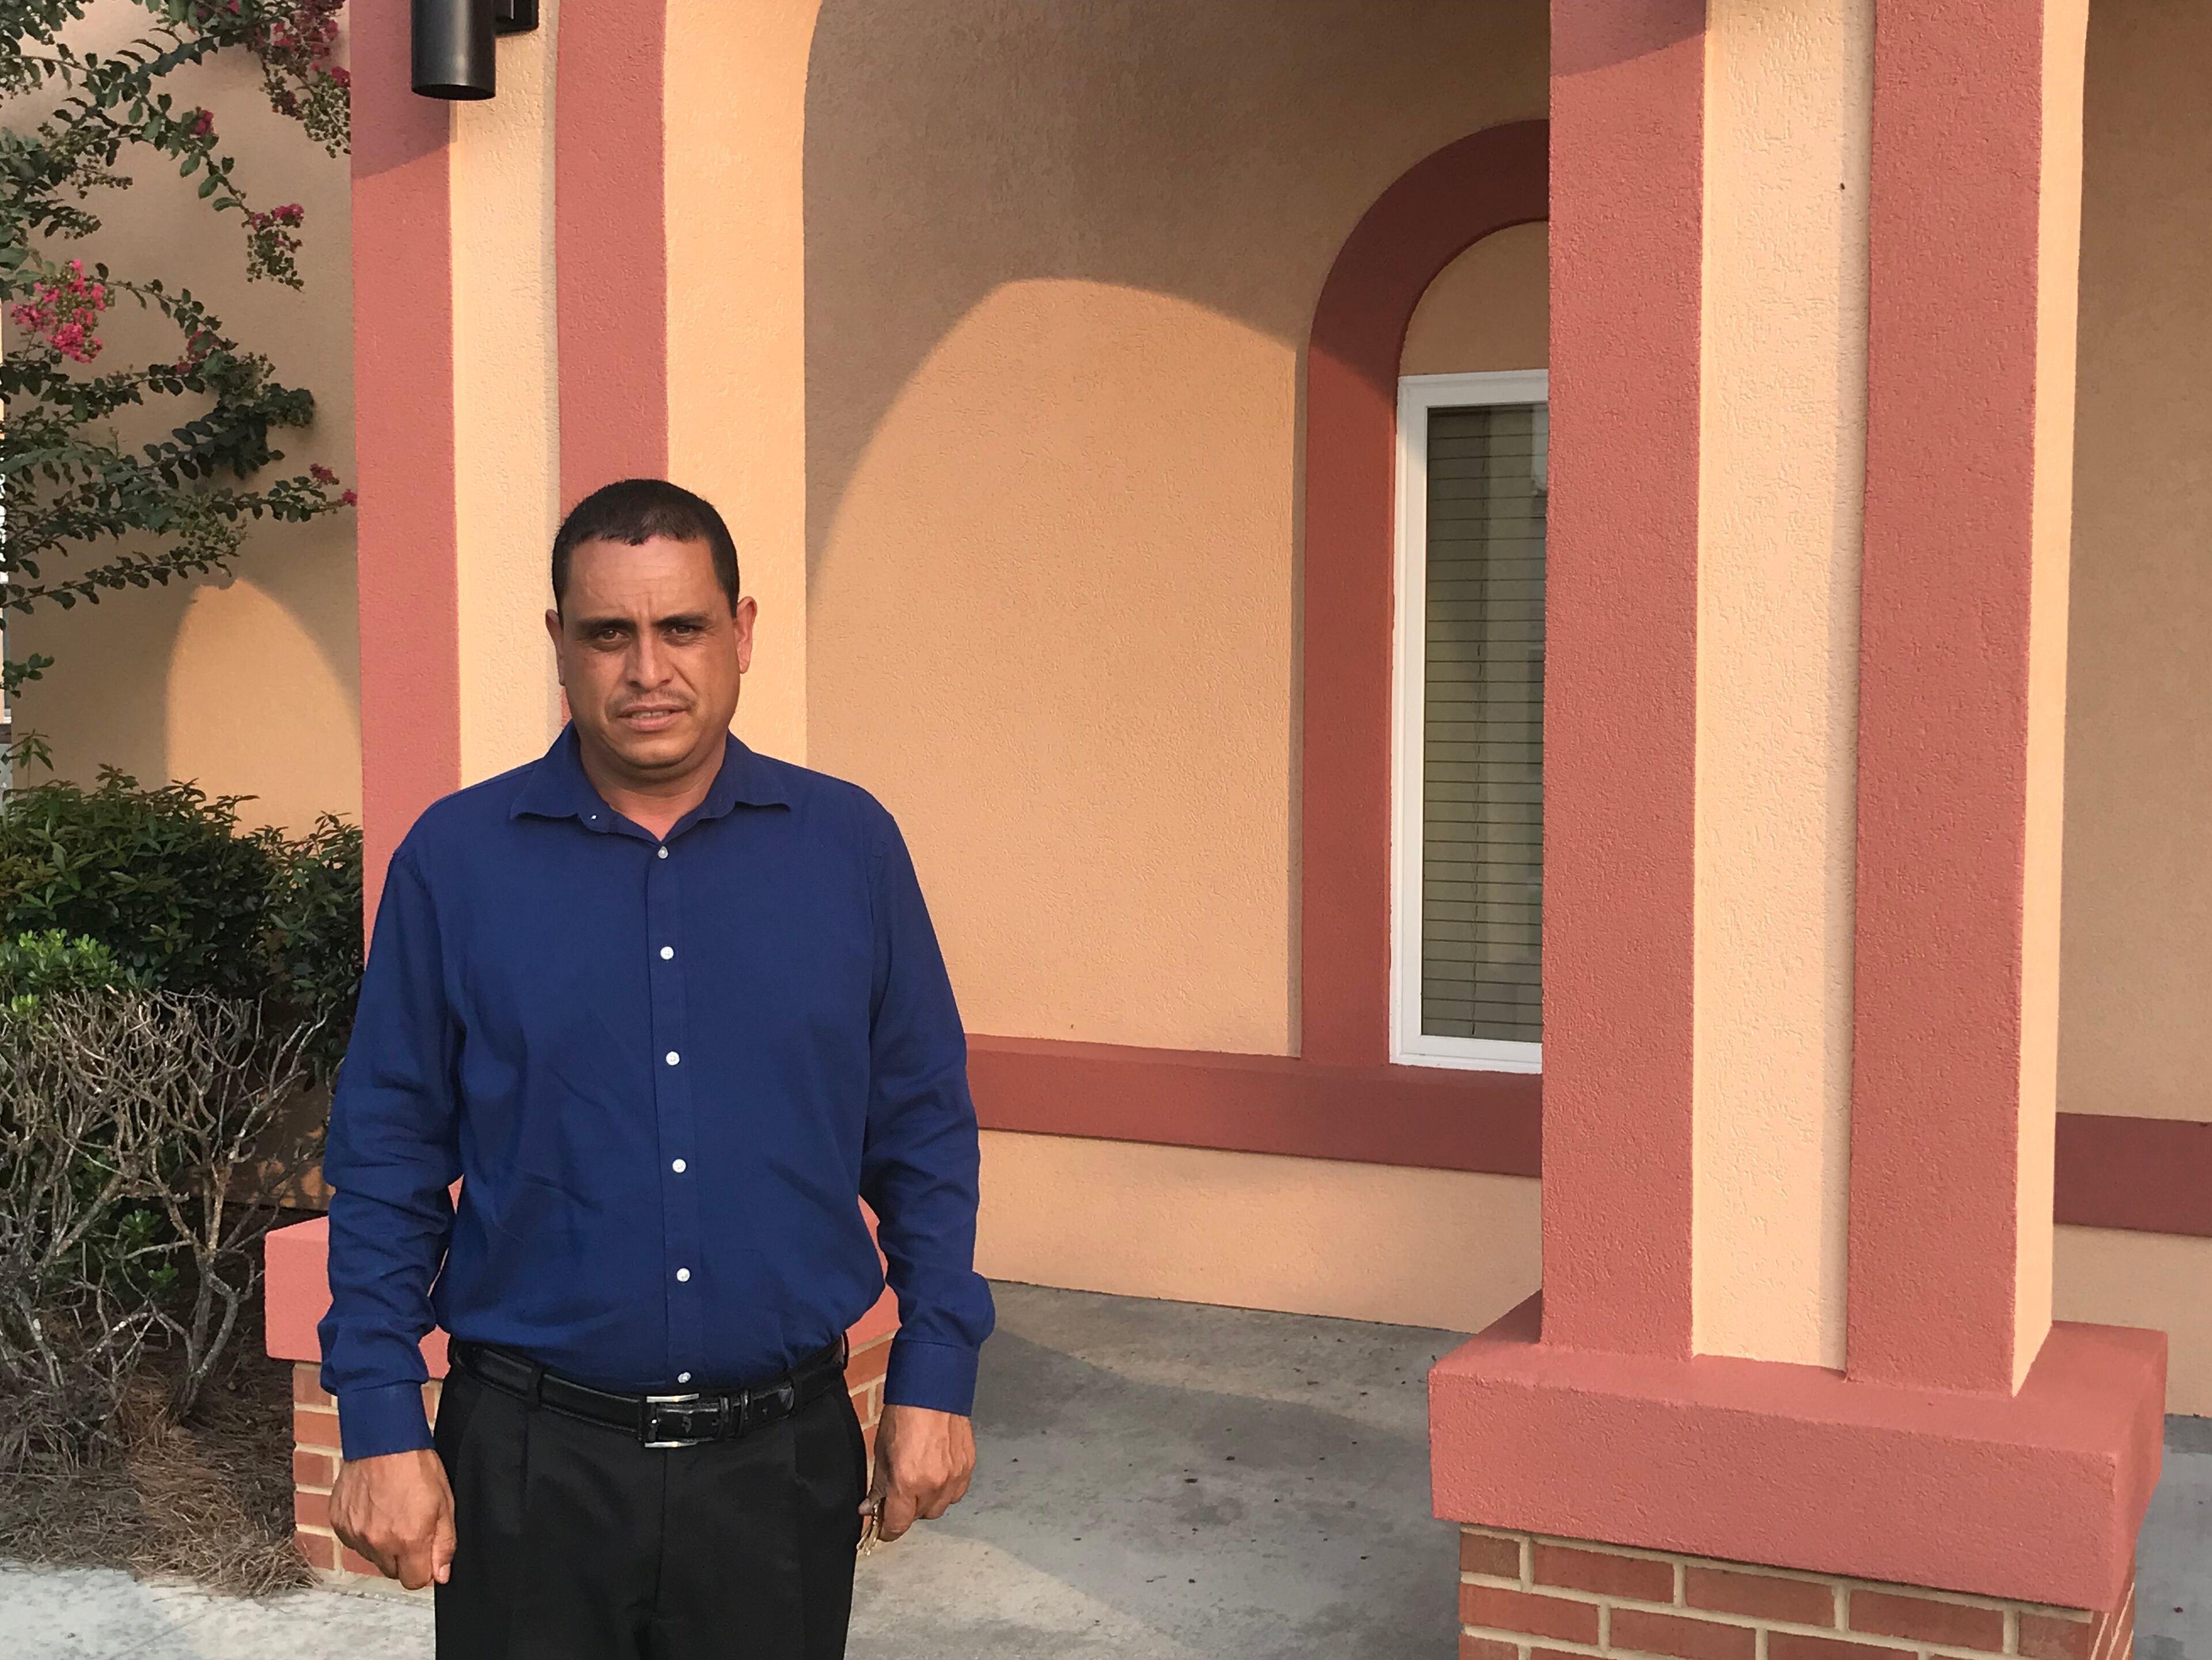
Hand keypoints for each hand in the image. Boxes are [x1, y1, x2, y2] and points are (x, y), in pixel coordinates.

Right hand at [328, 1448, 455, 1589]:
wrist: (382, 1440)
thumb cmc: (416, 1466)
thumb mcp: (445, 1503)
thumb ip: (444, 1544)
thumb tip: (441, 1574)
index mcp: (409, 1541)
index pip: (414, 1582)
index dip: (423, 1569)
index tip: (425, 1552)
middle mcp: (378, 1543)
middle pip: (393, 1571)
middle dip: (404, 1556)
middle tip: (410, 1526)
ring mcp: (355, 1534)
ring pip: (372, 1556)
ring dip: (383, 1544)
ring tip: (391, 1512)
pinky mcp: (339, 1524)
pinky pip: (354, 1541)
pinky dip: (364, 1531)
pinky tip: (374, 1508)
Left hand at [864, 1403, 974, 1542]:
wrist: (932, 1390)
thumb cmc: (903, 1415)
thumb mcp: (881, 1453)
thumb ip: (879, 1487)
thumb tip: (870, 1508)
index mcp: (907, 1482)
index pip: (898, 1525)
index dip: (887, 1530)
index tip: (882, 1528)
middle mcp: (934, 1485)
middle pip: (919, 1518)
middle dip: (906, 1510)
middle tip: (899, 1495)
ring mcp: (954, 1477)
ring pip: (939, 1507)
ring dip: (927, 1502)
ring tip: (919, 1481)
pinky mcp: (968, 1467)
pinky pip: (956, 1492)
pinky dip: (945, 1490)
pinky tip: (937, 1473)